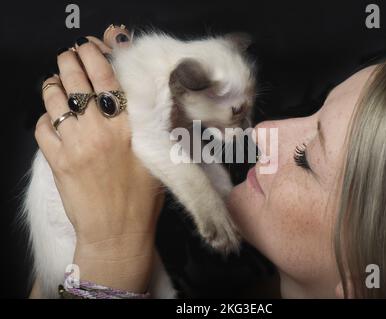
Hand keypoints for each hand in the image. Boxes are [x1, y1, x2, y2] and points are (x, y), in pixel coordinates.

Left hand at [35, 25, 162, 292]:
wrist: (118, 233)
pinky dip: (45, 117)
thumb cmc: (144, 198)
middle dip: (69, 61)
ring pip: (53, 99)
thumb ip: (153, 127)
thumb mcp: (158, 158)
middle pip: (75, 81)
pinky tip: (54, 119)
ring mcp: (75, 145)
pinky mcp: (57, 161)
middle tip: (70, 57)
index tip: (90, 48)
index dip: (95, 56)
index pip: (107, 79)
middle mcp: (100, 130)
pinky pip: (41, 127)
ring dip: (53, 85)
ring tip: (58, 83)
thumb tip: (147, 99)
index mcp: (129, 128)